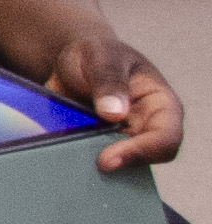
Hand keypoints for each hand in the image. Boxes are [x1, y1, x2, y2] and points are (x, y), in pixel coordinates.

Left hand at [47, 32, 184, 173]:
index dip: (141, 151)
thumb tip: (114, 112)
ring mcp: (123, 141)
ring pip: (118, 168)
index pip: (166, 138)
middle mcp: (147, 128)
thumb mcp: (102, 56)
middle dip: (116, 165)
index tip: (108, 159)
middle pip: (143, 160)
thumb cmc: (97, 55)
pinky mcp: (98, 148)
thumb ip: (108, 79)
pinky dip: (78, 164)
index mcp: (161, 105)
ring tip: (70, 161)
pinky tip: (59, 159)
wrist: (72, 63)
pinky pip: (91, 163)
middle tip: (87, 166)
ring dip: (94, 167)